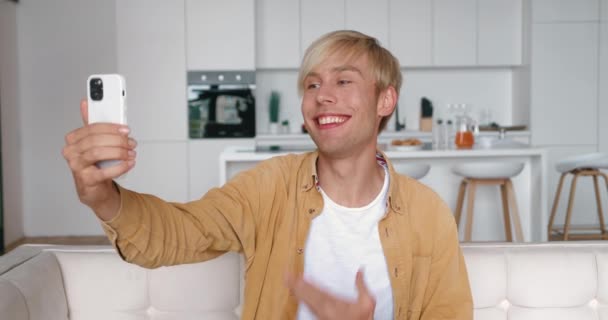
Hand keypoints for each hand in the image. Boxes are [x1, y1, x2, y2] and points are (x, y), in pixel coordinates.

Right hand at [62, 99, 136, 220]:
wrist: (95, 188)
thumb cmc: (95, 164)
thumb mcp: (95, 143)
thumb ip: (93, 125)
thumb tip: (86, 103)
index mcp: (73, 139)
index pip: (91, 128)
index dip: (111, 128)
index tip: (125, 129)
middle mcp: (71, 152)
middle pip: (95, 141)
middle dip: (117, 140)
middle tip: (131, 143)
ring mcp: (76, 166)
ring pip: (98, 153)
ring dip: (119, 152)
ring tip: (131, 153)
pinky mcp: (85, 180)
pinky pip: (104, 171)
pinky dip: (120, 167)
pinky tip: (129, 164)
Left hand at [286, 270, 374, 319]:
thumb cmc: (362, 319)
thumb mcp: (367, 302)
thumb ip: (361, 286)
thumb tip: (360, 270)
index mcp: (333, 303)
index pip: (316, 291)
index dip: (305, 283)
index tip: (297, 275)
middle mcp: (325, 310)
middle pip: (307, 296)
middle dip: (296, 285)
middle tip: (286, 276)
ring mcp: (322, 315)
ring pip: (306, 302)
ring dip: (297, 292)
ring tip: (289, 283)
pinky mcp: (321, 318)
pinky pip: (309, 308)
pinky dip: (302, 300)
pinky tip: (298, 296)